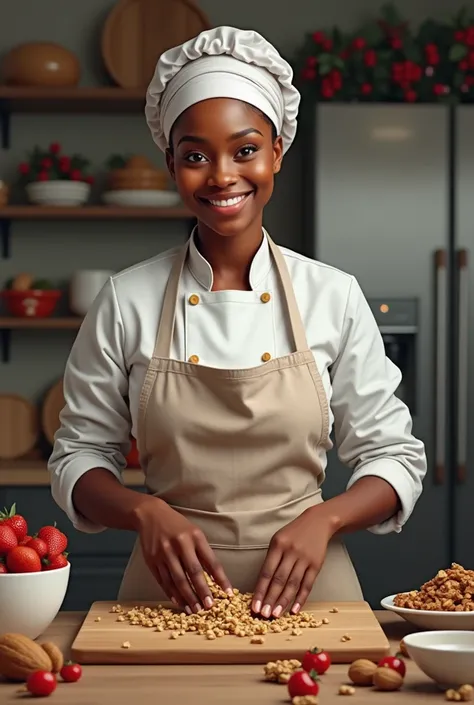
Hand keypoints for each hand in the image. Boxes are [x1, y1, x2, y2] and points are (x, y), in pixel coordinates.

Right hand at [133, 496, 232, 612]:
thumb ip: (204, 553)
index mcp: (194, 537)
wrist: (150, 515)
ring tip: (194, 610)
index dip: (220, 578)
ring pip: (177, 580)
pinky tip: (179, 602)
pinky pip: (163, 581)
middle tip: (209, 607)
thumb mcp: (195, 533)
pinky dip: (171, 593)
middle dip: (202, 591)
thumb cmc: (177, 526)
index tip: (228, 593)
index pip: (211, 561)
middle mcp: (179, 545)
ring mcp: (164, 553)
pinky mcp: (152, 560)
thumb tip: (215, 577)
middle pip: (193, 572)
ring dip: (186, 597)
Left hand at [252, 507, 333, 617]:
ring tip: (276, 615)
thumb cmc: (293, 533)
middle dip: (270, 599)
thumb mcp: (278, 539)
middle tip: (263, 615)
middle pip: (279, 579)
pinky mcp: (316, 565)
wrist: (318, 522)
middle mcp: (291, 552)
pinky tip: (295, 610)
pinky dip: (301, 598)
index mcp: (277, 545)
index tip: (254, 605)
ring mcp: (304, 559)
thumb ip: (271, 559)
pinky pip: (308, 584)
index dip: (260, 590)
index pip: (266, 572)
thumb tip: (262, 585)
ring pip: (293, 584)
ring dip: (284, 601)